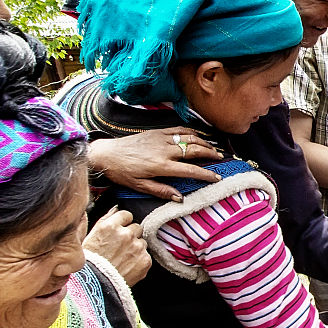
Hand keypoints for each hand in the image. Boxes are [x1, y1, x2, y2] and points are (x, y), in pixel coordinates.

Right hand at [82, 206, 150, 285]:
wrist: (95, 287)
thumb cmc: (89, 263)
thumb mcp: (90, 237)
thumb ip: (105, 220)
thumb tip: (116, 209)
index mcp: (109, 226)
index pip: (126, 214)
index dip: (123, 223)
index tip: (120, 230)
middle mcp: (125, 234)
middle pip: (136, 227)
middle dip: (130, 235)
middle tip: (120, 247)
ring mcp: (137, 247)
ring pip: (142, 241)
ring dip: (135, 247)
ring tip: (122, 258)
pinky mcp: (145, 260)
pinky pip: (146, 255)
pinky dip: (139, 260)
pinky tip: (127, 266)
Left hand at [89, 128, 222, 202]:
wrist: (106, 154)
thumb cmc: (122, 172)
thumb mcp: (140, 186)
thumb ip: (161, 191)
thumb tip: (180, 198)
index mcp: (161, 166)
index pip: (190, 170)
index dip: (206, 174)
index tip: (217, 177)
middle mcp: (164, 150)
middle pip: (194, 150)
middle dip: (210, 154)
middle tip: (221, 158)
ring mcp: (161, 139)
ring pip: (188, 138)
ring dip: (204, 142)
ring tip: (213, 147)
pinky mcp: (156, 132)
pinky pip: (178, 129)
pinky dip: (191, 131)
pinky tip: (198, 135)